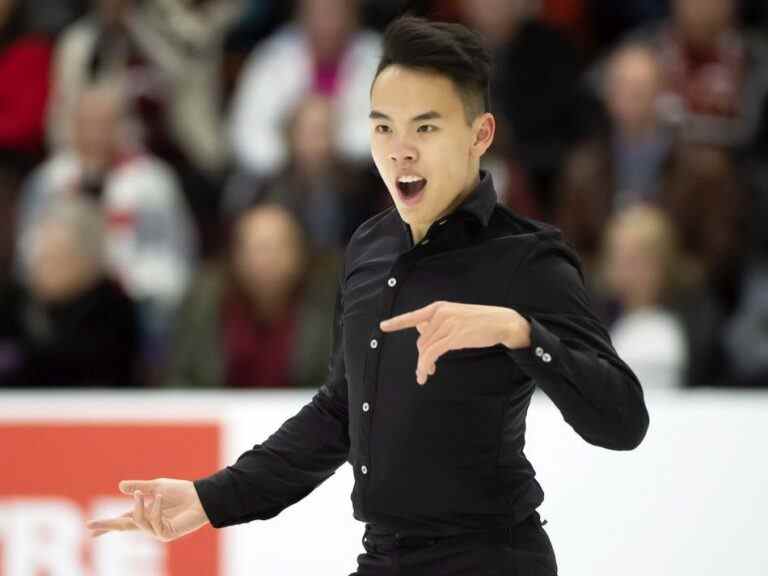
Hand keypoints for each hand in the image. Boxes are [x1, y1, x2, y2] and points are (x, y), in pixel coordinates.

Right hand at [86, 478, 209, 541]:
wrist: (200, 497)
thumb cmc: (182, 492)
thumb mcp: (157, 486)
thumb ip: (139, 488)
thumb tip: (120, 486)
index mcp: (145, 513)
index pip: (122, 519)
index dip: (107, 524)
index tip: (90, 528)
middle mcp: (148, 524)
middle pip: (123, 527)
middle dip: (107, 525)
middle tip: (91, 525)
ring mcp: (156, 531)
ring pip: (137, 521)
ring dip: (140, 506)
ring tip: (147, 494)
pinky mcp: (165, 534)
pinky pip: (153, 520)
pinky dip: (156, 507)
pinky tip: (161, 498)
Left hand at [380, 301, 530, 384]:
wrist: (501, 322)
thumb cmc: (479, 321)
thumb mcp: (456, 316)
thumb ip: (438, 322)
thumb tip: (420, 327)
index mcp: (439, 307)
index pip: (414, 316)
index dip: (397, 322)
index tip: (383, 326)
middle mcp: (440, 313)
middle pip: (421, 340)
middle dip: (421, 356)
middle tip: (426, 369)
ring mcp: (446, 324)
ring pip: (425, 348)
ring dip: (423, 364)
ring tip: (425, 374)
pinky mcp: (453, 337)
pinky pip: (432, 353)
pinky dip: (426, 365)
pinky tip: (427, 373)